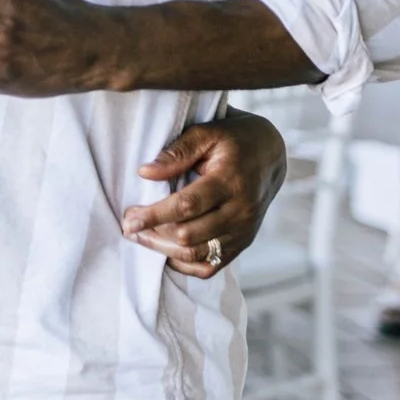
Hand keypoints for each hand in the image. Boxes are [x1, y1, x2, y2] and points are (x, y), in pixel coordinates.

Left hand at [122, 109, 288, 279]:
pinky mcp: (242, 243)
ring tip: (141, 237)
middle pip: (190, 235)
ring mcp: (243, 231)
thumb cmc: (233, 140)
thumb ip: (177, 152)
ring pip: (197, 254)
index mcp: (230, 182)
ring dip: (164, 250)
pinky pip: (211, 266)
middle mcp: (240, 211)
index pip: (187, 205)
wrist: (270, 156)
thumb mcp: (206, 133)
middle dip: (154, 233)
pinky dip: (185, 264)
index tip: (129, 218)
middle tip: (129, 224)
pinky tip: (165, 251)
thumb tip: (145, 173)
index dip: (154, 215)